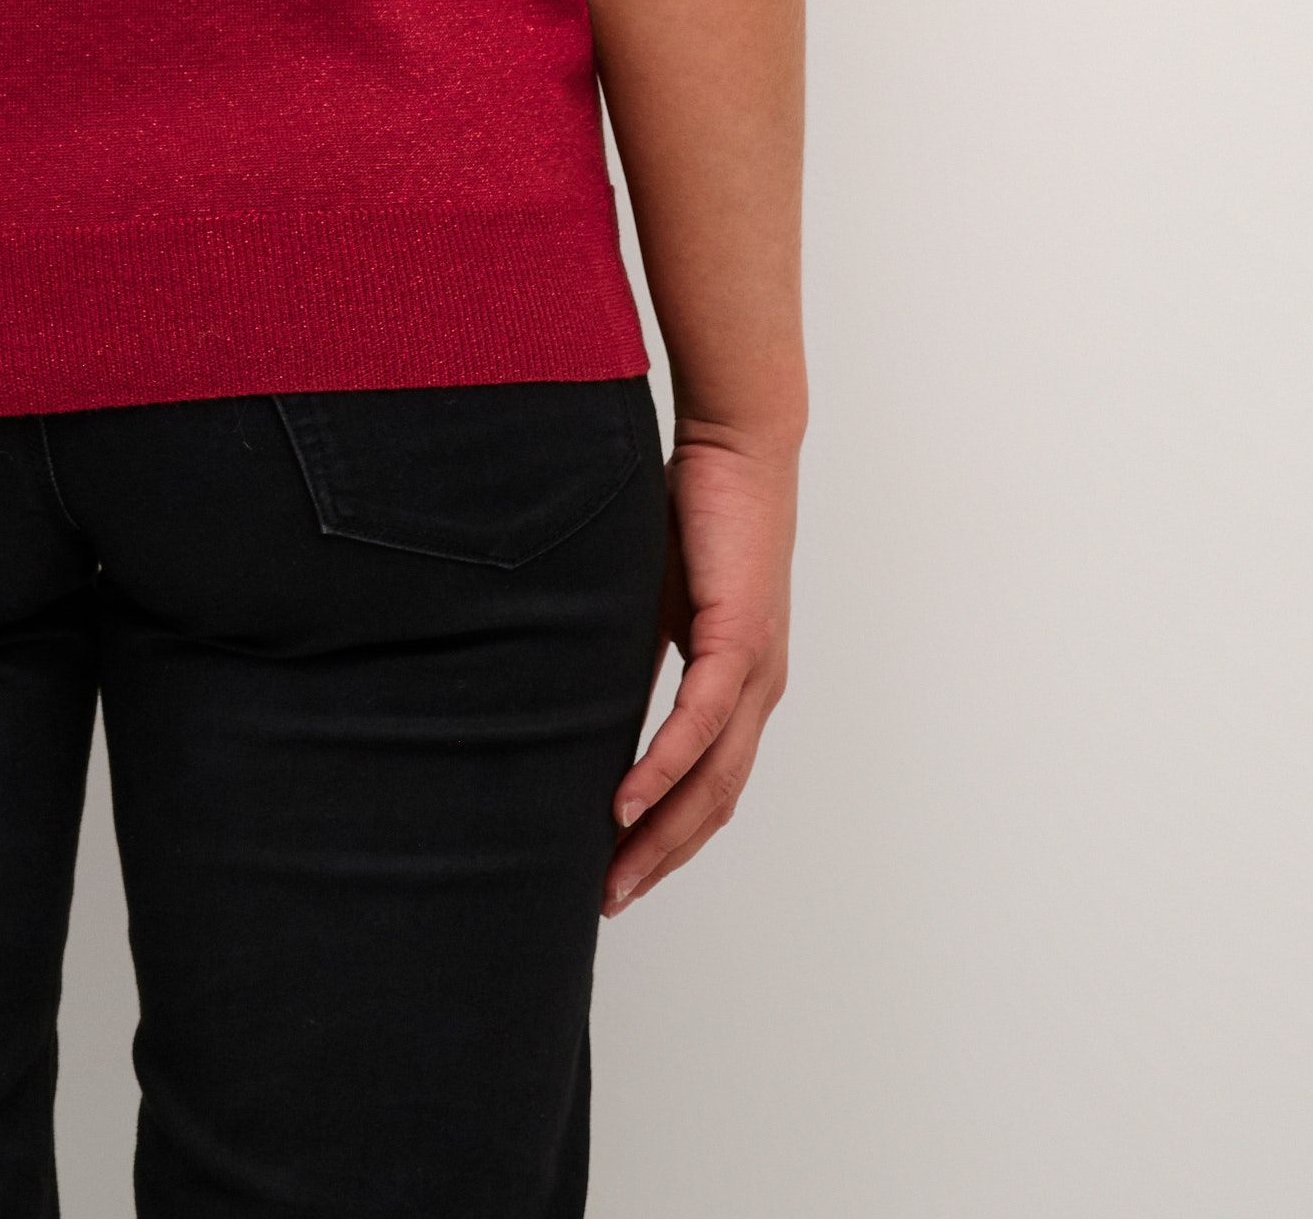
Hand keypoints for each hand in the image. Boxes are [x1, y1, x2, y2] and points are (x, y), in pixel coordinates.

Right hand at [603, 425, 795, 913]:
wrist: (738, 444)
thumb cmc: (694, 512)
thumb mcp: (650, 602)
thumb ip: (633, 658)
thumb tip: (585, 707)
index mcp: (741, 684)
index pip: (710, 784)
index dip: (668, 836)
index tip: (619, 874)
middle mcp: (759, 690)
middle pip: (716, 803)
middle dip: (662, 858)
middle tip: (609, 900)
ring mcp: (757, 669)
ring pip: (714, 778)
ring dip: (662, 832)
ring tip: (615, 873)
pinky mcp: (741, 637)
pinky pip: (702, 722)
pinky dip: (664, 768)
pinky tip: (625, 801)